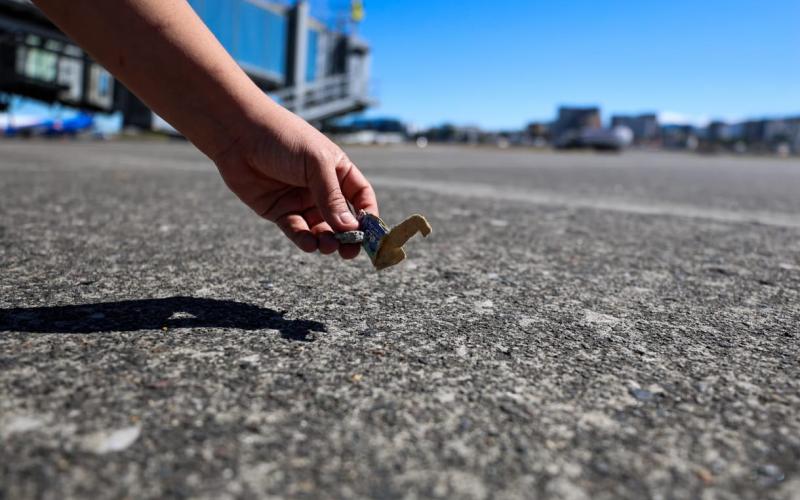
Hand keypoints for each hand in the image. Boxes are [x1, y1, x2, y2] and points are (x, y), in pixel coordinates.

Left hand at [212, 106, 377, 258]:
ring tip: (328, 246)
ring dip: (326, 240)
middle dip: (348, 236)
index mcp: (337, 171)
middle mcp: (321, 188)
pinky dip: (304, 240)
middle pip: (342, 219)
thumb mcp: (315, 164)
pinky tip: (310, 244)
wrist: (238, 134)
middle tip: (350, 251)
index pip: (360, 197)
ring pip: (320, 228)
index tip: (371, 234)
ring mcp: (300, 200)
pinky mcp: (279, 211)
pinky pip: (296, 231)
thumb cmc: (282, 138)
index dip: (367, 216)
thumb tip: (351, 229)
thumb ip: (332, 197)